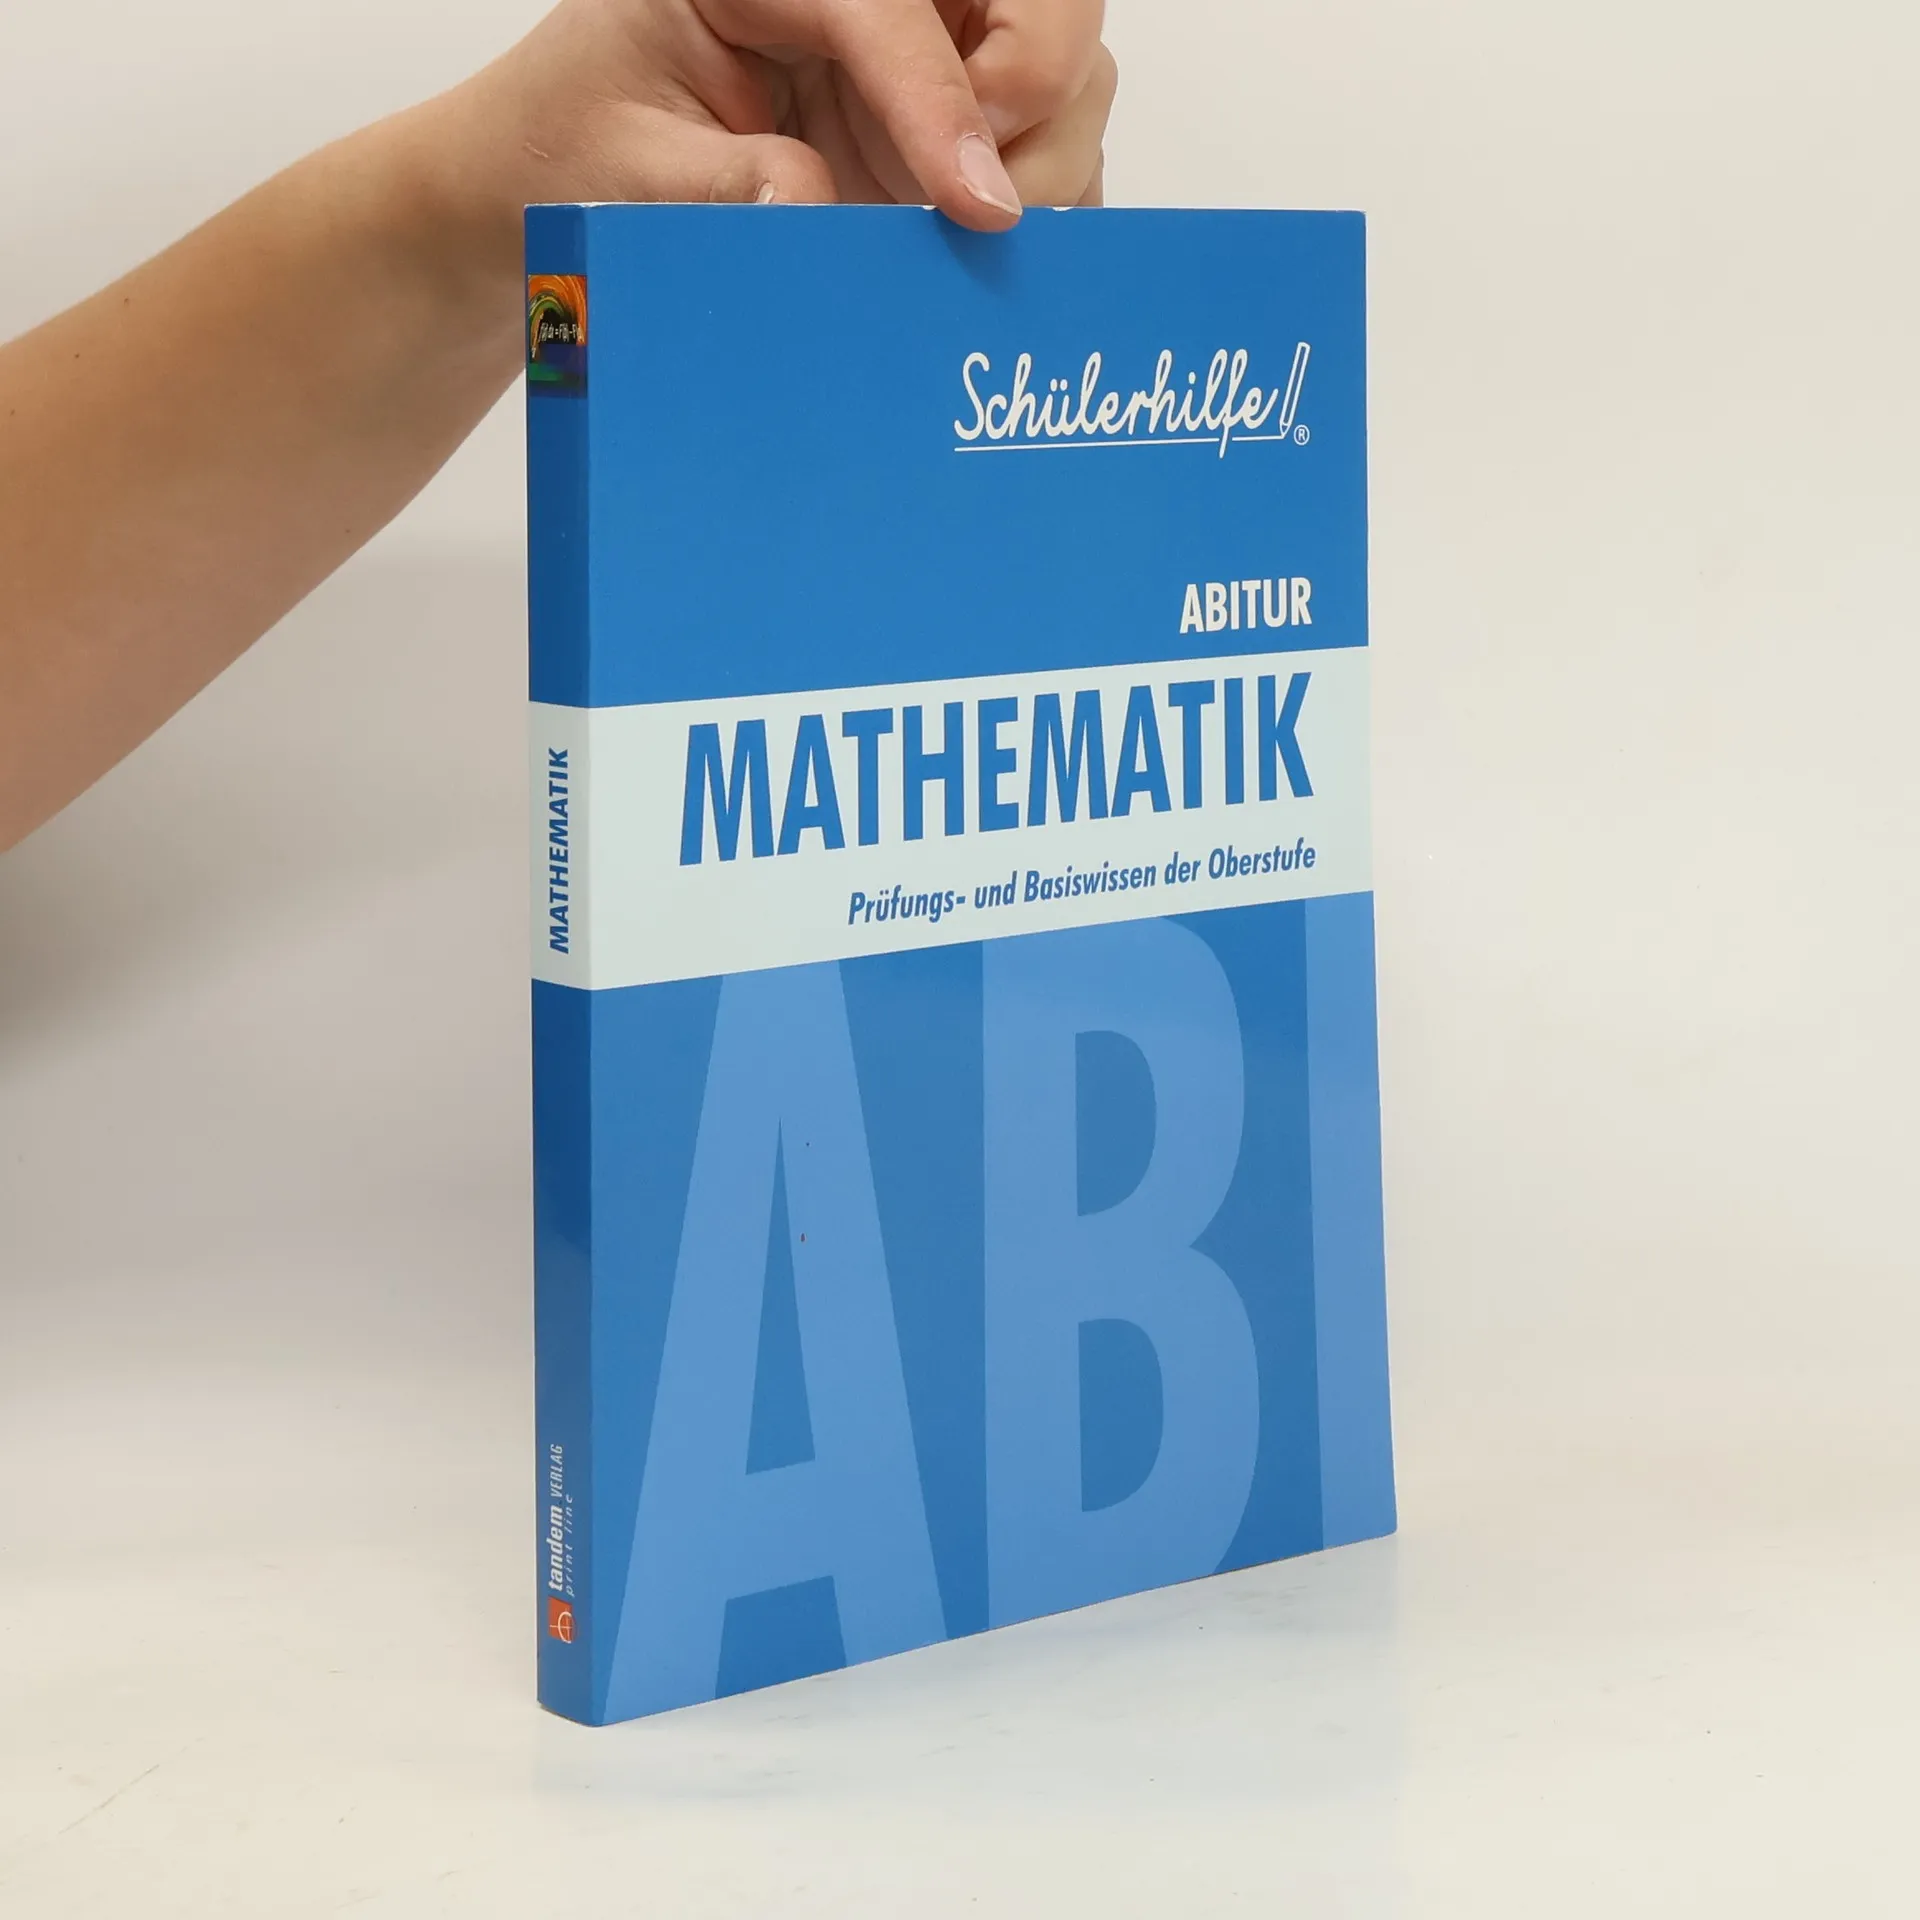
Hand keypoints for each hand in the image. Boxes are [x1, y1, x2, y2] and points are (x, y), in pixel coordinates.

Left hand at [440, 0, 1114, 263]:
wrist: (558, 182)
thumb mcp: (626, 169)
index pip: (894, 6)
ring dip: (1048, 152)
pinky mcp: (938, 122)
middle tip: (985, 202)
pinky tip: (990, 252)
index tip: (977, 206)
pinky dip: (1050, 194)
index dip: (945, 103)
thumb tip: (820, 208)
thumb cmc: (577, 149)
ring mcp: (916, 54)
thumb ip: (724, 188)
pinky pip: (1045, 138)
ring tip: (973, 236)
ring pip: (1061, 62)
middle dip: (1037, 88)